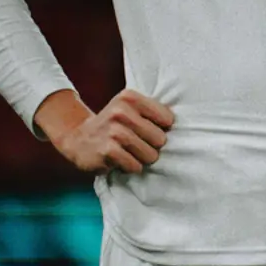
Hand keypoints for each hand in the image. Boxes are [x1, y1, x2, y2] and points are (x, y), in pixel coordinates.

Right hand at [41, 88, 173, 174]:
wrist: (77, 139)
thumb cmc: (114, 126)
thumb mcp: (131, 110)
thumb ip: (154, 112)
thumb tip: (188, 126)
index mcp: (130, 98)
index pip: (168, 119)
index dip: (161, 129)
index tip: (145, 130)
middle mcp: (121, 112)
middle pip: (161, 139)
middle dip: (151, 146)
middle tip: (134, 144)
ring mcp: (113, 131)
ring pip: (150, 154)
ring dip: (141, 158)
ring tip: (127, 152)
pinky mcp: (107, 150)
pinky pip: (135, 166)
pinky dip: (131, 167)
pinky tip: (118, 160)